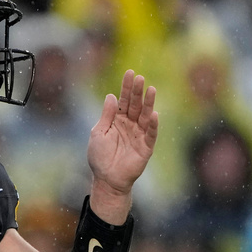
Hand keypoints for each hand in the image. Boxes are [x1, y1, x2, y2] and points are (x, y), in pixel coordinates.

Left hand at [87, 70, 157, 217]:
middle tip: (140, 78)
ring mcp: (139, 135)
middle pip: (135, 105)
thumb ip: (107, 115)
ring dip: (148, 103)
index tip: (130, 72)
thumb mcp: (98, 133)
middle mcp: (130, 125)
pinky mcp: (146, 147)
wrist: (106, 179)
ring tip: (151, 89)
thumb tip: (111, 95)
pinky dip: (152, 124)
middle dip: (137, 92)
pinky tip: (153, 114)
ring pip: (145, 116)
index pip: (123, 100)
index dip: (126, 87)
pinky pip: (150, 134)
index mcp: (117, 120)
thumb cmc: (100, 157)